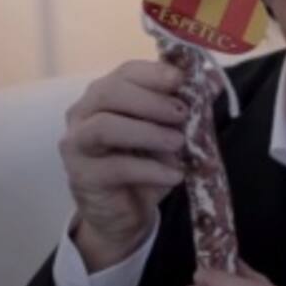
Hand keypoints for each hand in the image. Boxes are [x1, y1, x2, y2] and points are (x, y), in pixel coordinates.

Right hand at [58, 60, 190, 270]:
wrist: (123, 213)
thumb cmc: (143, 165)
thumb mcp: (164, 134)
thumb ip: (176, 112)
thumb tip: (209, 87)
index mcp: (103, 95)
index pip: (124, 73)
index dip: (153, 73)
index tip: (181, 80)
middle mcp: (82, 114)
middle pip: (109, 93)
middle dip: (150, 101)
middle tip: (182, 114)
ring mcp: (77, 145)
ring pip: (105, 127)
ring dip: (147, 132)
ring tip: (178, 143)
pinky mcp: (83, 176)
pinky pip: (116, 168)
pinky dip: (151, 169)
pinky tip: (175, 175)